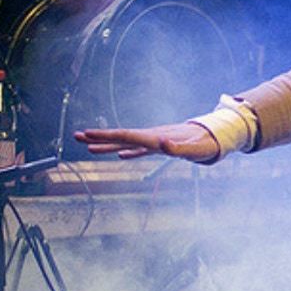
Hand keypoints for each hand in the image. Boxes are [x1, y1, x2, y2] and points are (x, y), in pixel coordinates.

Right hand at [74, 122, 219, 162]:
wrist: (215, 137)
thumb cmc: (205, 145)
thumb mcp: (194, 149)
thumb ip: (178, 149)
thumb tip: (161, 144)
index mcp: (155, 137)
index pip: (126, 136)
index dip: (106, 136)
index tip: (88, 135)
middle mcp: (152, 137)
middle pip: (121, 137)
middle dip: (99, 137)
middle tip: (76, 135)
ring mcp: (155, 141)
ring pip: (126, 143)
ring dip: (108, 145)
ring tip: (88, 147)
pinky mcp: (161, 147)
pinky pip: (139, 149)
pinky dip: (127, 151)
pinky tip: (119, 155)